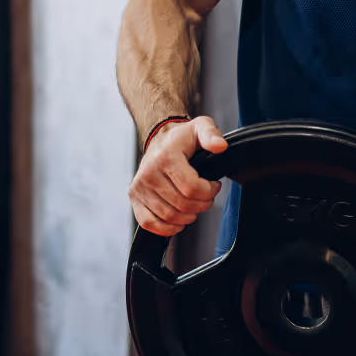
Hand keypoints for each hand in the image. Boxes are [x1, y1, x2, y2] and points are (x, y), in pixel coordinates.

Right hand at [128, 117, 228, 235]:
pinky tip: (177, 223)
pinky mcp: (135, 197)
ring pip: (169, 216)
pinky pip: (149, 223)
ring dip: (187, 217)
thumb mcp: (200, 127)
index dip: (209, 191)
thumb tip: (220, 146)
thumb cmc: (180, 139)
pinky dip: (166, 228)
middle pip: (182, 205)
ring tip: (194, 206)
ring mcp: (140, 187)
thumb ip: (211, 134)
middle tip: (206, 197)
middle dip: (201, 204)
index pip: (191, 188)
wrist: (159, 140)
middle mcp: (149, 173)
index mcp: (166, 157)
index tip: (213, 185)